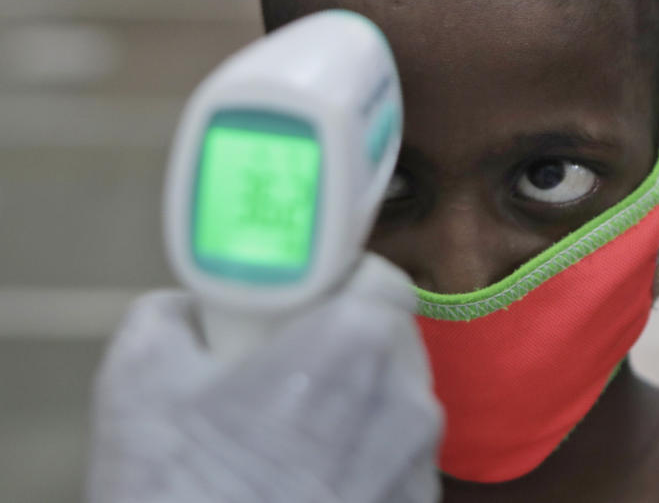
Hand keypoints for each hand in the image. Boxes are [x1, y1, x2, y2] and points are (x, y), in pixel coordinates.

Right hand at [88, 254, 441, 502]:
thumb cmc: (177, 495)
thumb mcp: (138, 380)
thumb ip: (170, 312)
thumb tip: (188, 306)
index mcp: (353, 347)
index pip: (382, 278)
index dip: (343, 280)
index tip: (308, 299)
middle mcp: (406, 400)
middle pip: (393, 340)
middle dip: (348, 342)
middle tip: (290, 364)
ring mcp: (420, 464)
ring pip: (398, 400)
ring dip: (359, 402)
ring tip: (294, 434)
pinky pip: (399, 458)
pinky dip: (367, 455)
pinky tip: (311, 481)